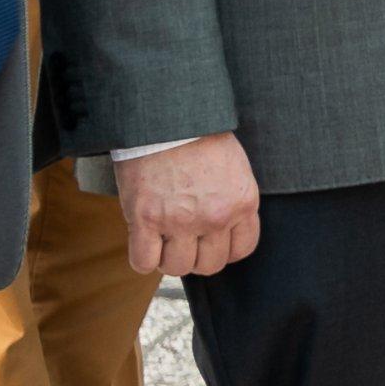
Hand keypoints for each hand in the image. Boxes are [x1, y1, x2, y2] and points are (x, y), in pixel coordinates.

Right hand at [115, 135, 261, 277]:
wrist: (166, 117)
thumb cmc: (198, 136)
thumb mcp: (234, 168)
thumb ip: (233, 199)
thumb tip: (225, 228)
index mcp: (242, 203)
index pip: (241, 250)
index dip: (223, 249)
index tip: (210, 241)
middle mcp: (215, 217)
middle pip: (209, 265)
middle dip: (196, 255)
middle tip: (183, 239)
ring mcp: (181, 221)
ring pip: (177, 268)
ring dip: (168, 258)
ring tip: (161, 238)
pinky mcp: (146, 219)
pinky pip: (143, 262)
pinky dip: (142, 258)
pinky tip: (143, 242)